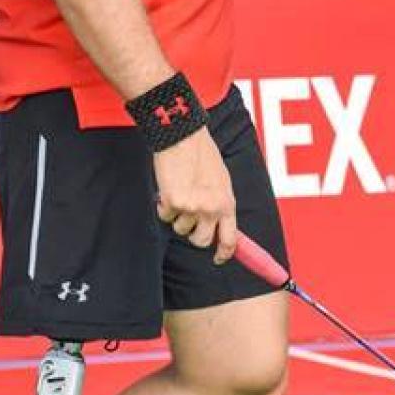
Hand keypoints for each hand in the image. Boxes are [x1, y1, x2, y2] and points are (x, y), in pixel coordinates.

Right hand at [154, 127, 237, 264]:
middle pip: (201, 241)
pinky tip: (168, 187)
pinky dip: (164, 205)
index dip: (223, 254)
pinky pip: (165, 216)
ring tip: (180, 190)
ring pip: (180, 228)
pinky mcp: (172, 203)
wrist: (182, 136)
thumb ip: (221, 205)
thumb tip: (218, 226)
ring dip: (178, 215)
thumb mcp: (221, 181)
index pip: (230, 241)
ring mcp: (191, 208)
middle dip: (194, 234)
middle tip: (189, 219)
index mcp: (227, 204)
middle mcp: (211, 210)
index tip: (217, 258)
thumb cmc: (202, 154)